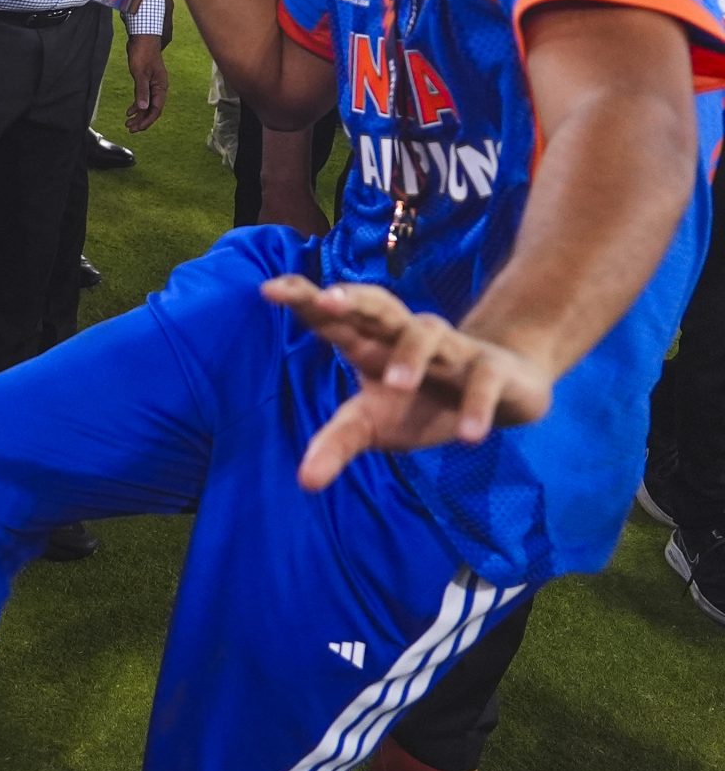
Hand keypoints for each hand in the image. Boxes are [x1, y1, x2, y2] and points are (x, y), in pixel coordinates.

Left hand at [124, 34, 167, 132]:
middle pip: (152, 109)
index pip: (156, 109)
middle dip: (142, 120)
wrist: (143, 38)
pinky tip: (129, 111)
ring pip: (147, 104)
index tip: (137, 128)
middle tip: (130, 129)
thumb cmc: (143, 53)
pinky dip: (136, 105)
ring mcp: (153, 84)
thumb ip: (141, 91)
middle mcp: (159, 88)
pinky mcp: (146, 81)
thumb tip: (142, 108)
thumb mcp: (140, 73)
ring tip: (128, 123)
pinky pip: (143, 97)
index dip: (147, 120)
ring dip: (139, 114)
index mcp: (160, 87)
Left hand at [263, 277, 555, 490]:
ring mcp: (451, 349)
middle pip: (378, 306)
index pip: (334, 317)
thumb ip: (336, 444)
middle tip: (326, 300)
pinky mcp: (491, 371)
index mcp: (371, 344)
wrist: (501, 391)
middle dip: (353, 299)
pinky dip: (477, 405)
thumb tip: (305, 482)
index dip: (305, 300)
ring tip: (394, 383)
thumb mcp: (373, 424)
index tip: (269, 288)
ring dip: (411, 355)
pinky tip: (469, 436)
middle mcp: (406, 336)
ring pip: (427, 335)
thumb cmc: (421, 403)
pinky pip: (483, 381)